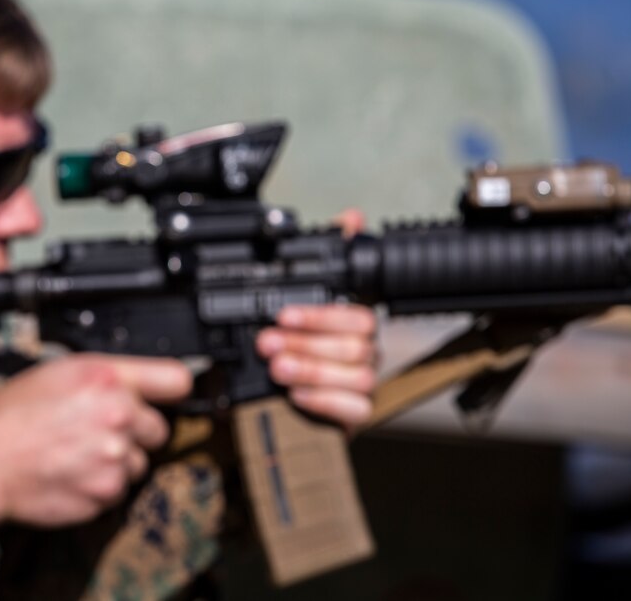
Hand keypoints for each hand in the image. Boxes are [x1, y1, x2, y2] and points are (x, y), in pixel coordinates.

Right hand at [0, 356, 191, 525]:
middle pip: (158, 429)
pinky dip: (99, 487)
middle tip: (96, 431)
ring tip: (76, 453)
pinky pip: (117, 491)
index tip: (169, 396)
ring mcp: (113, 458)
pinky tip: (71, 473)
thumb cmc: (10, 417)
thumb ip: (107, 377)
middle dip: (135, 432)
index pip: (176, 379)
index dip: (172, 389)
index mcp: (106, 378)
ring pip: (138, 463)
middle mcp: (117, 415)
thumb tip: (143, 386)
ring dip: (116, 462)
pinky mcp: (105, 493)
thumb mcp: (58, 373)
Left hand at [256, 207, 377, 434]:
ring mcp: (361, 382)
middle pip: (355, 345)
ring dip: (313, 371)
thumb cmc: (295, 343)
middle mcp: (362, 350)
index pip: (357, 314)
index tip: (283, 316)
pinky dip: (325, 401)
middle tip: (267, 343)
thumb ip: (323, 258)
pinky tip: (296, 396)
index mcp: (352, 322)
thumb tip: (353, 217)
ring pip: (358, 376)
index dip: (321, 315)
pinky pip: (357, 409)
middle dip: (307, 344)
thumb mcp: (298, 296)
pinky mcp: (354, 413)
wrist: (278, 395)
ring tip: (277, 369)